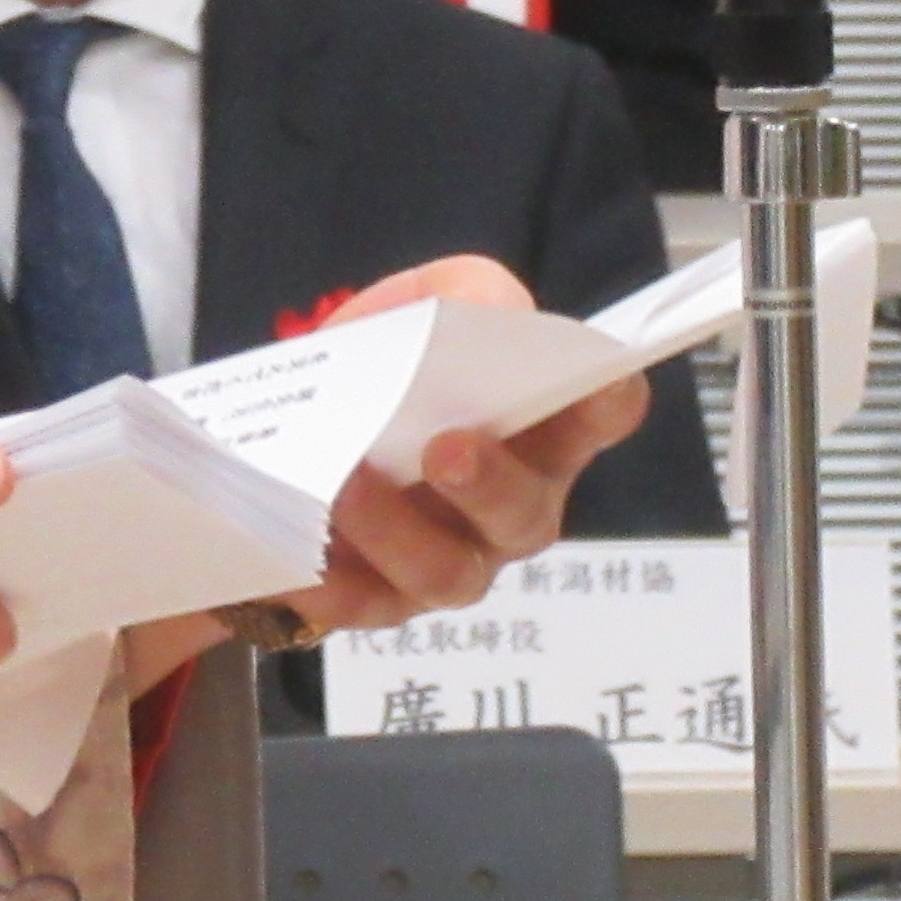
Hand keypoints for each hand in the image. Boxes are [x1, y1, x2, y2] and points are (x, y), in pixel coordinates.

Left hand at [114, 256, 653, 693]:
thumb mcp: (420, 303)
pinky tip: (302, 563)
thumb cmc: (386, 362)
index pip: (601, 415)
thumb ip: (465, 295)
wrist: (292, 420)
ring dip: (398, 532)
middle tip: (446, 450)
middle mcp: (510, 506)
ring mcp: (451, 559)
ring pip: (447, 572)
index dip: (607, 401)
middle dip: (490, 484)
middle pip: (525, 515)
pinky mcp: (381, 598)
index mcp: (538, 429)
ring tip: (347, 487)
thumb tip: (491, 312)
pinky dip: (332, 585)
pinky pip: (363, 605)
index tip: (596, 383)